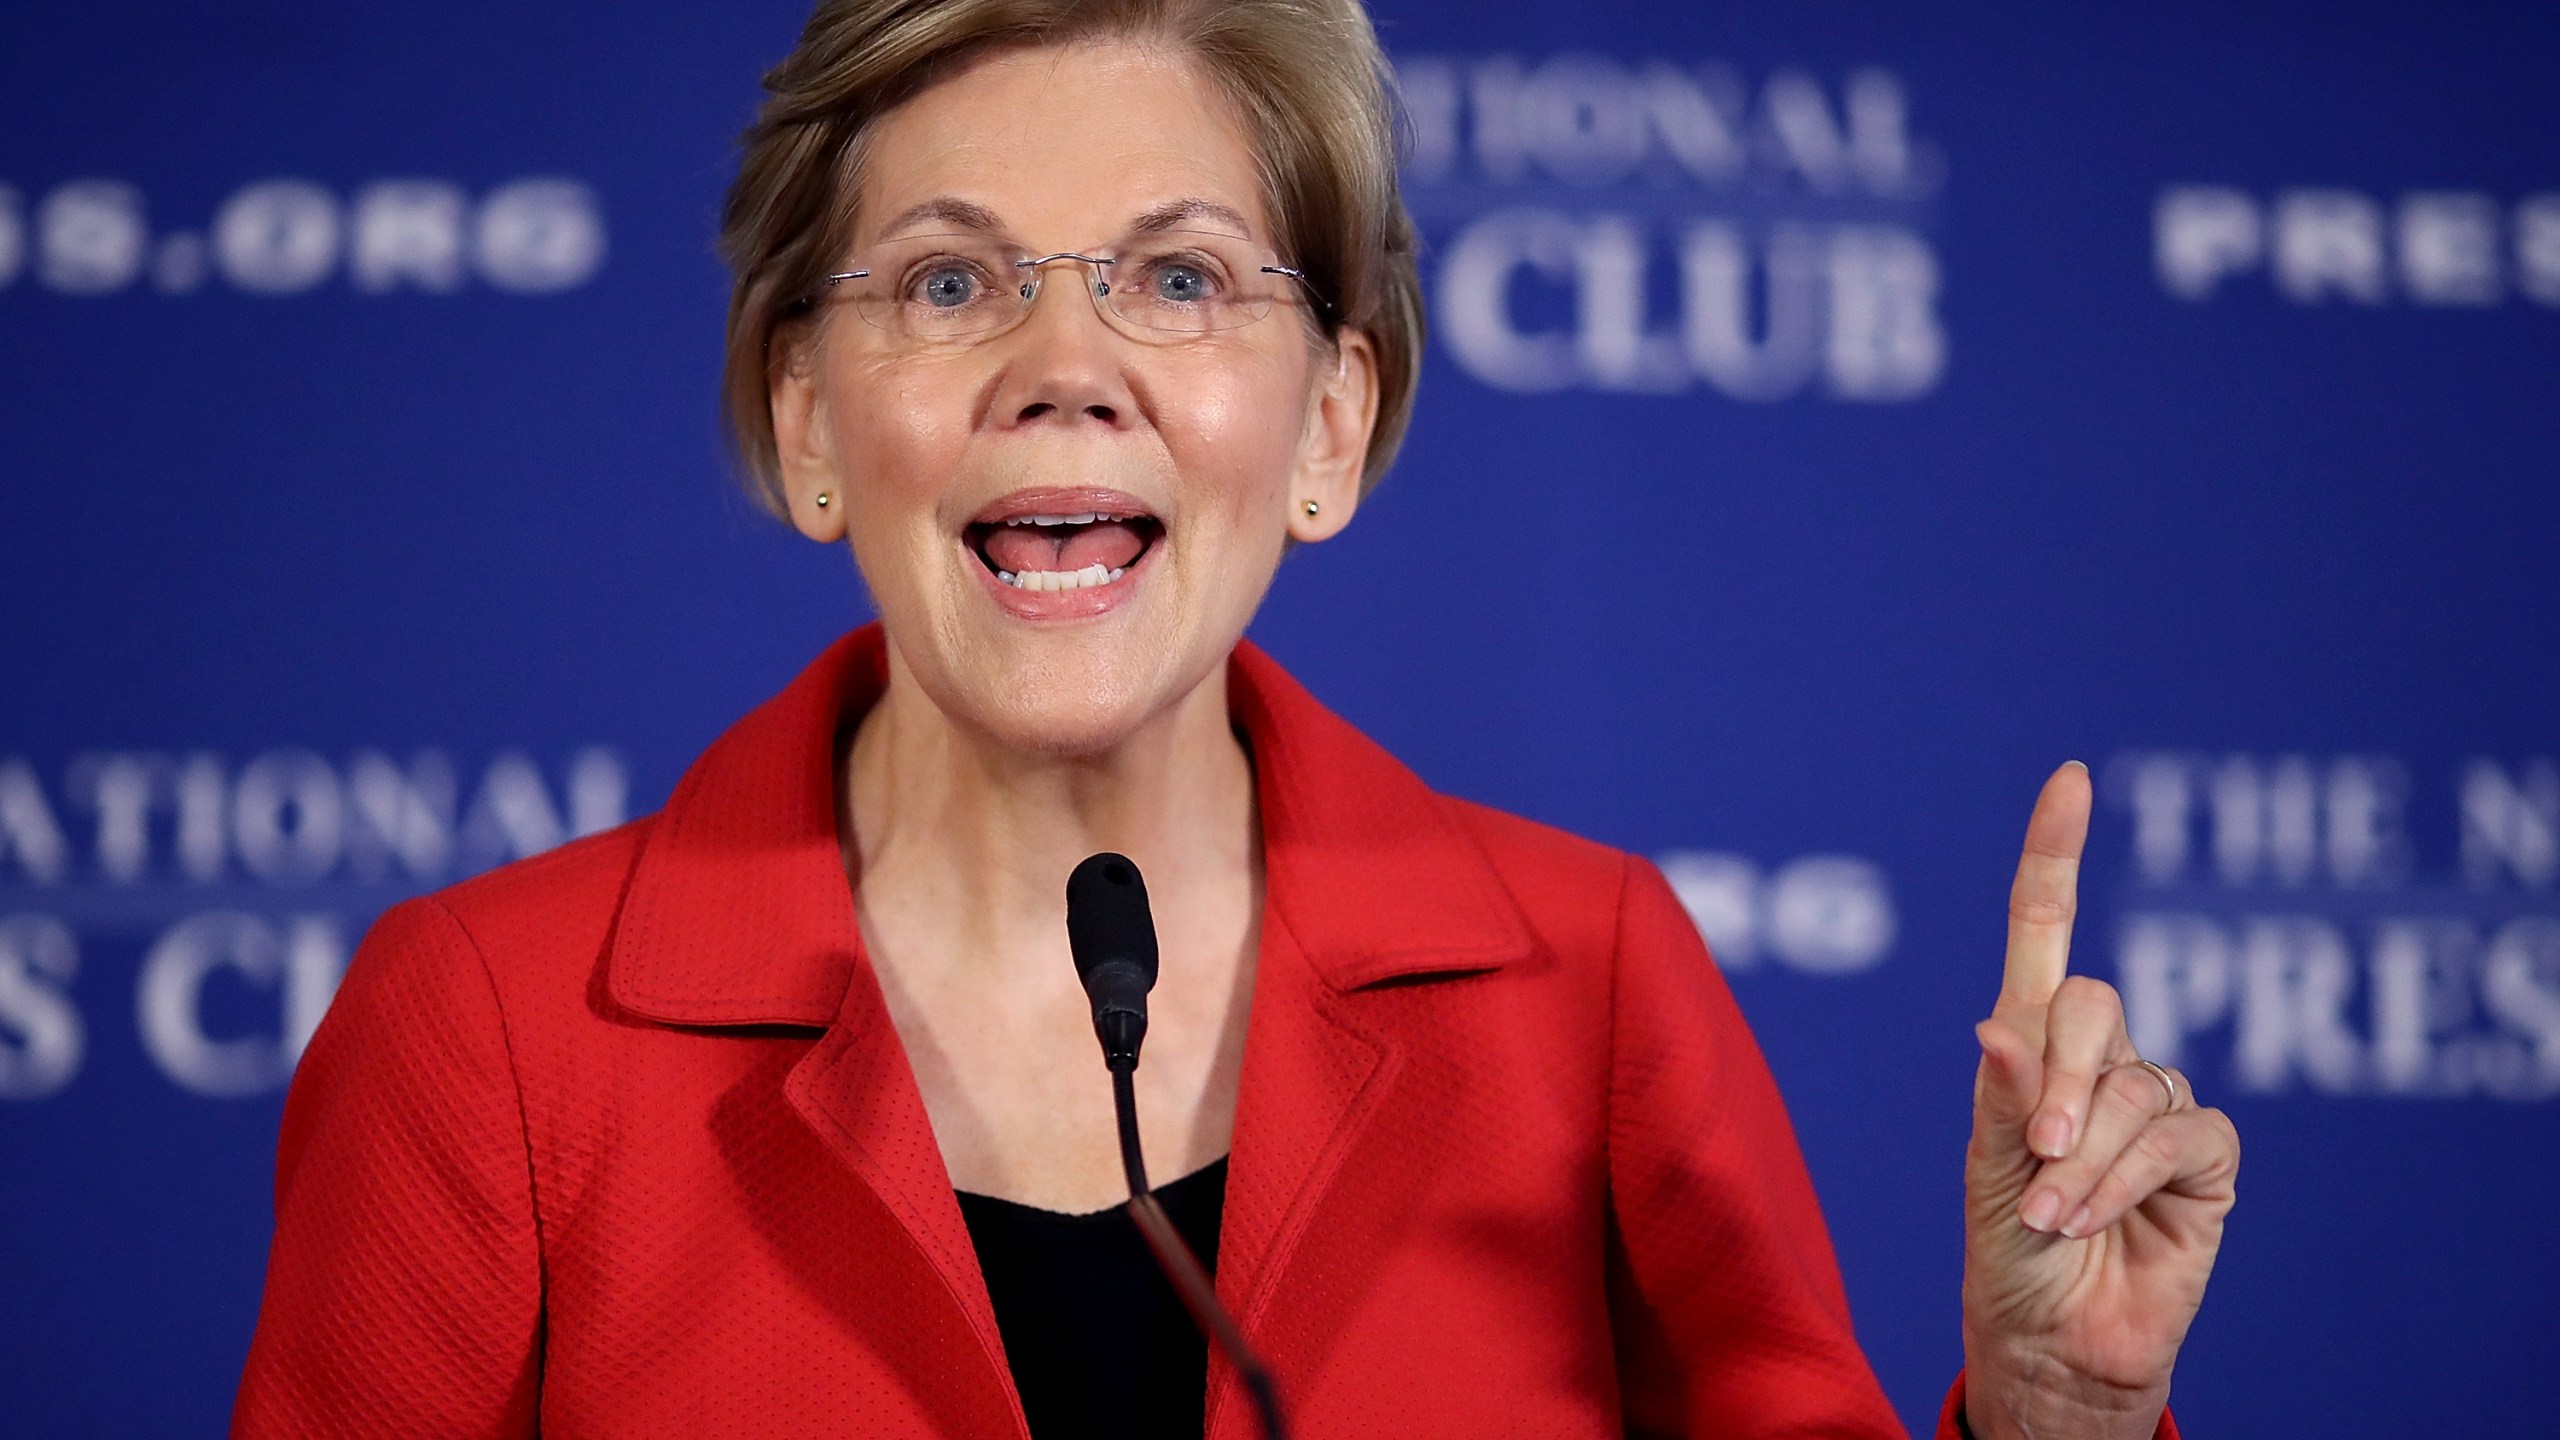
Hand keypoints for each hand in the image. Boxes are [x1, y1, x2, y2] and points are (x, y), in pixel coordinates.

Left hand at [1962, 763, 2239, 1439]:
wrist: (2050, 1343)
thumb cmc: (2006, 1256)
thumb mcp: (1986, 1176)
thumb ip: (1999, 1103)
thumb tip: (1996, 1027)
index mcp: (2028, 1043)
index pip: (2045, 930)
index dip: (2056, 856)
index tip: (2071, 779)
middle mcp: (2096, 1060)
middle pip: (2092, 1003)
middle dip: (2059, 1081)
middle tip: (2038, 1157)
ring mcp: (2155, 1104)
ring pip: (2135, 1084)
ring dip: (2088, 1157)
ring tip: (2054, 1216)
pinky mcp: (2206, 1158)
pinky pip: (2182, 1133)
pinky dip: (2131, 1178)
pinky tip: (2097, 1220)